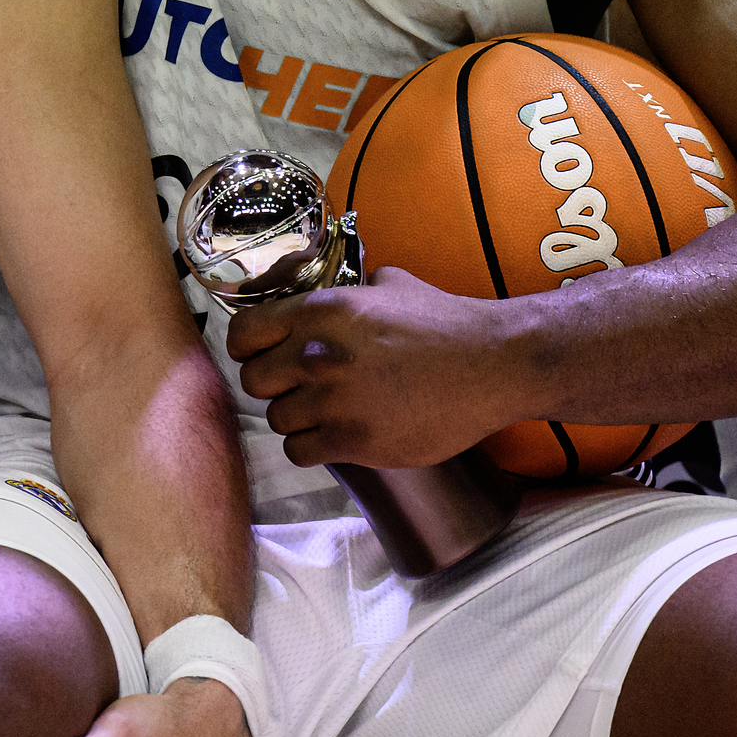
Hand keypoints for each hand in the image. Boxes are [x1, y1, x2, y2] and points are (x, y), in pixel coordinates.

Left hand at [227, 268, 514, 469]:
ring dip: (295, 416)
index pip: (243, 334)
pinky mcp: (353, 440)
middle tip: (295, 387)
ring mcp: (334, 401)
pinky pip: (298, 451)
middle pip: (253, 381)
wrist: (492, 366)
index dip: (247, 347)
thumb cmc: (445, 323)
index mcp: (322, 311)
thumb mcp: (391, 285)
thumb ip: (349, 290)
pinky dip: (309, 446)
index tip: (259, 355)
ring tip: (323, 411)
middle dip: (271, 384)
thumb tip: (332, 291)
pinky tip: (330, 436)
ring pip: (276, 419)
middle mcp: (318, 355)